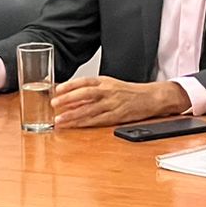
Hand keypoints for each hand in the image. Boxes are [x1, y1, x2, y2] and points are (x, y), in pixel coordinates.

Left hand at [52, 78, 188, 128]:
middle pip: (85, 94)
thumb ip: (93, 91)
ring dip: (73, 115)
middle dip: (68, 99)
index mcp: (106, 81)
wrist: (151, 97)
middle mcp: (108, 91)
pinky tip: (76, 125)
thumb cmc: (130, 92)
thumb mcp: (111, 85)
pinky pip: (98, 120)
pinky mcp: (117, 116)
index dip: (70, 85)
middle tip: (54, 104)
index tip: (57, 90)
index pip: (85, 81)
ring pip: (89, 109)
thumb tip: (72, 98)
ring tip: (59, 120)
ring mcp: (113, 104)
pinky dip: (85, 123)